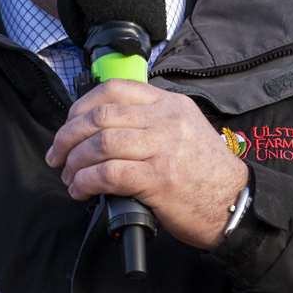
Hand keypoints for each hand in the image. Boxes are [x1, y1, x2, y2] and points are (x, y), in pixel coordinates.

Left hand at [46, 81, 248, 249]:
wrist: (234, 202)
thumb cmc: (206, 172)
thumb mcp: (185, 129)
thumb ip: (150, 122)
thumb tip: (102, 131)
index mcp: (169, 104)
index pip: (114, 90)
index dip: (81, 107)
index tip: (69, 126)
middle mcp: (165, 120)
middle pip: (100, 117)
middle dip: (68, 137)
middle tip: (58, 155)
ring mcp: (162, 148)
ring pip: (100, 144)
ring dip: (75, 162)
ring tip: (70, 176)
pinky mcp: (158, 179)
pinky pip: (108, 173)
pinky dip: (86, 181)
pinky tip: (81, 189)